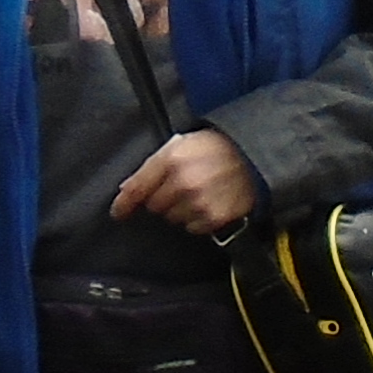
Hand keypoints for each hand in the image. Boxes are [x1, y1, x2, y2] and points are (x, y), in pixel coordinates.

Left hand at [110, 127, 257, 240]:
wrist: (254, 156)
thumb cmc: (217, 147)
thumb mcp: (181, 145)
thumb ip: (153, 166)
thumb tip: (128, 189)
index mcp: (171, 160)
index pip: (137, 188)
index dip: (124, 203)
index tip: (118, 213)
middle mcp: (182, 183)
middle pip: (154, 207)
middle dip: (162, 199)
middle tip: (182, 185)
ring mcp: (198, 203)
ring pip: (173, 219)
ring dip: (180, 209)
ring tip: (199, 191)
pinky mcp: (213, 218)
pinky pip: (192, 228)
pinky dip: (198, 219)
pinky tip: (209, 201)